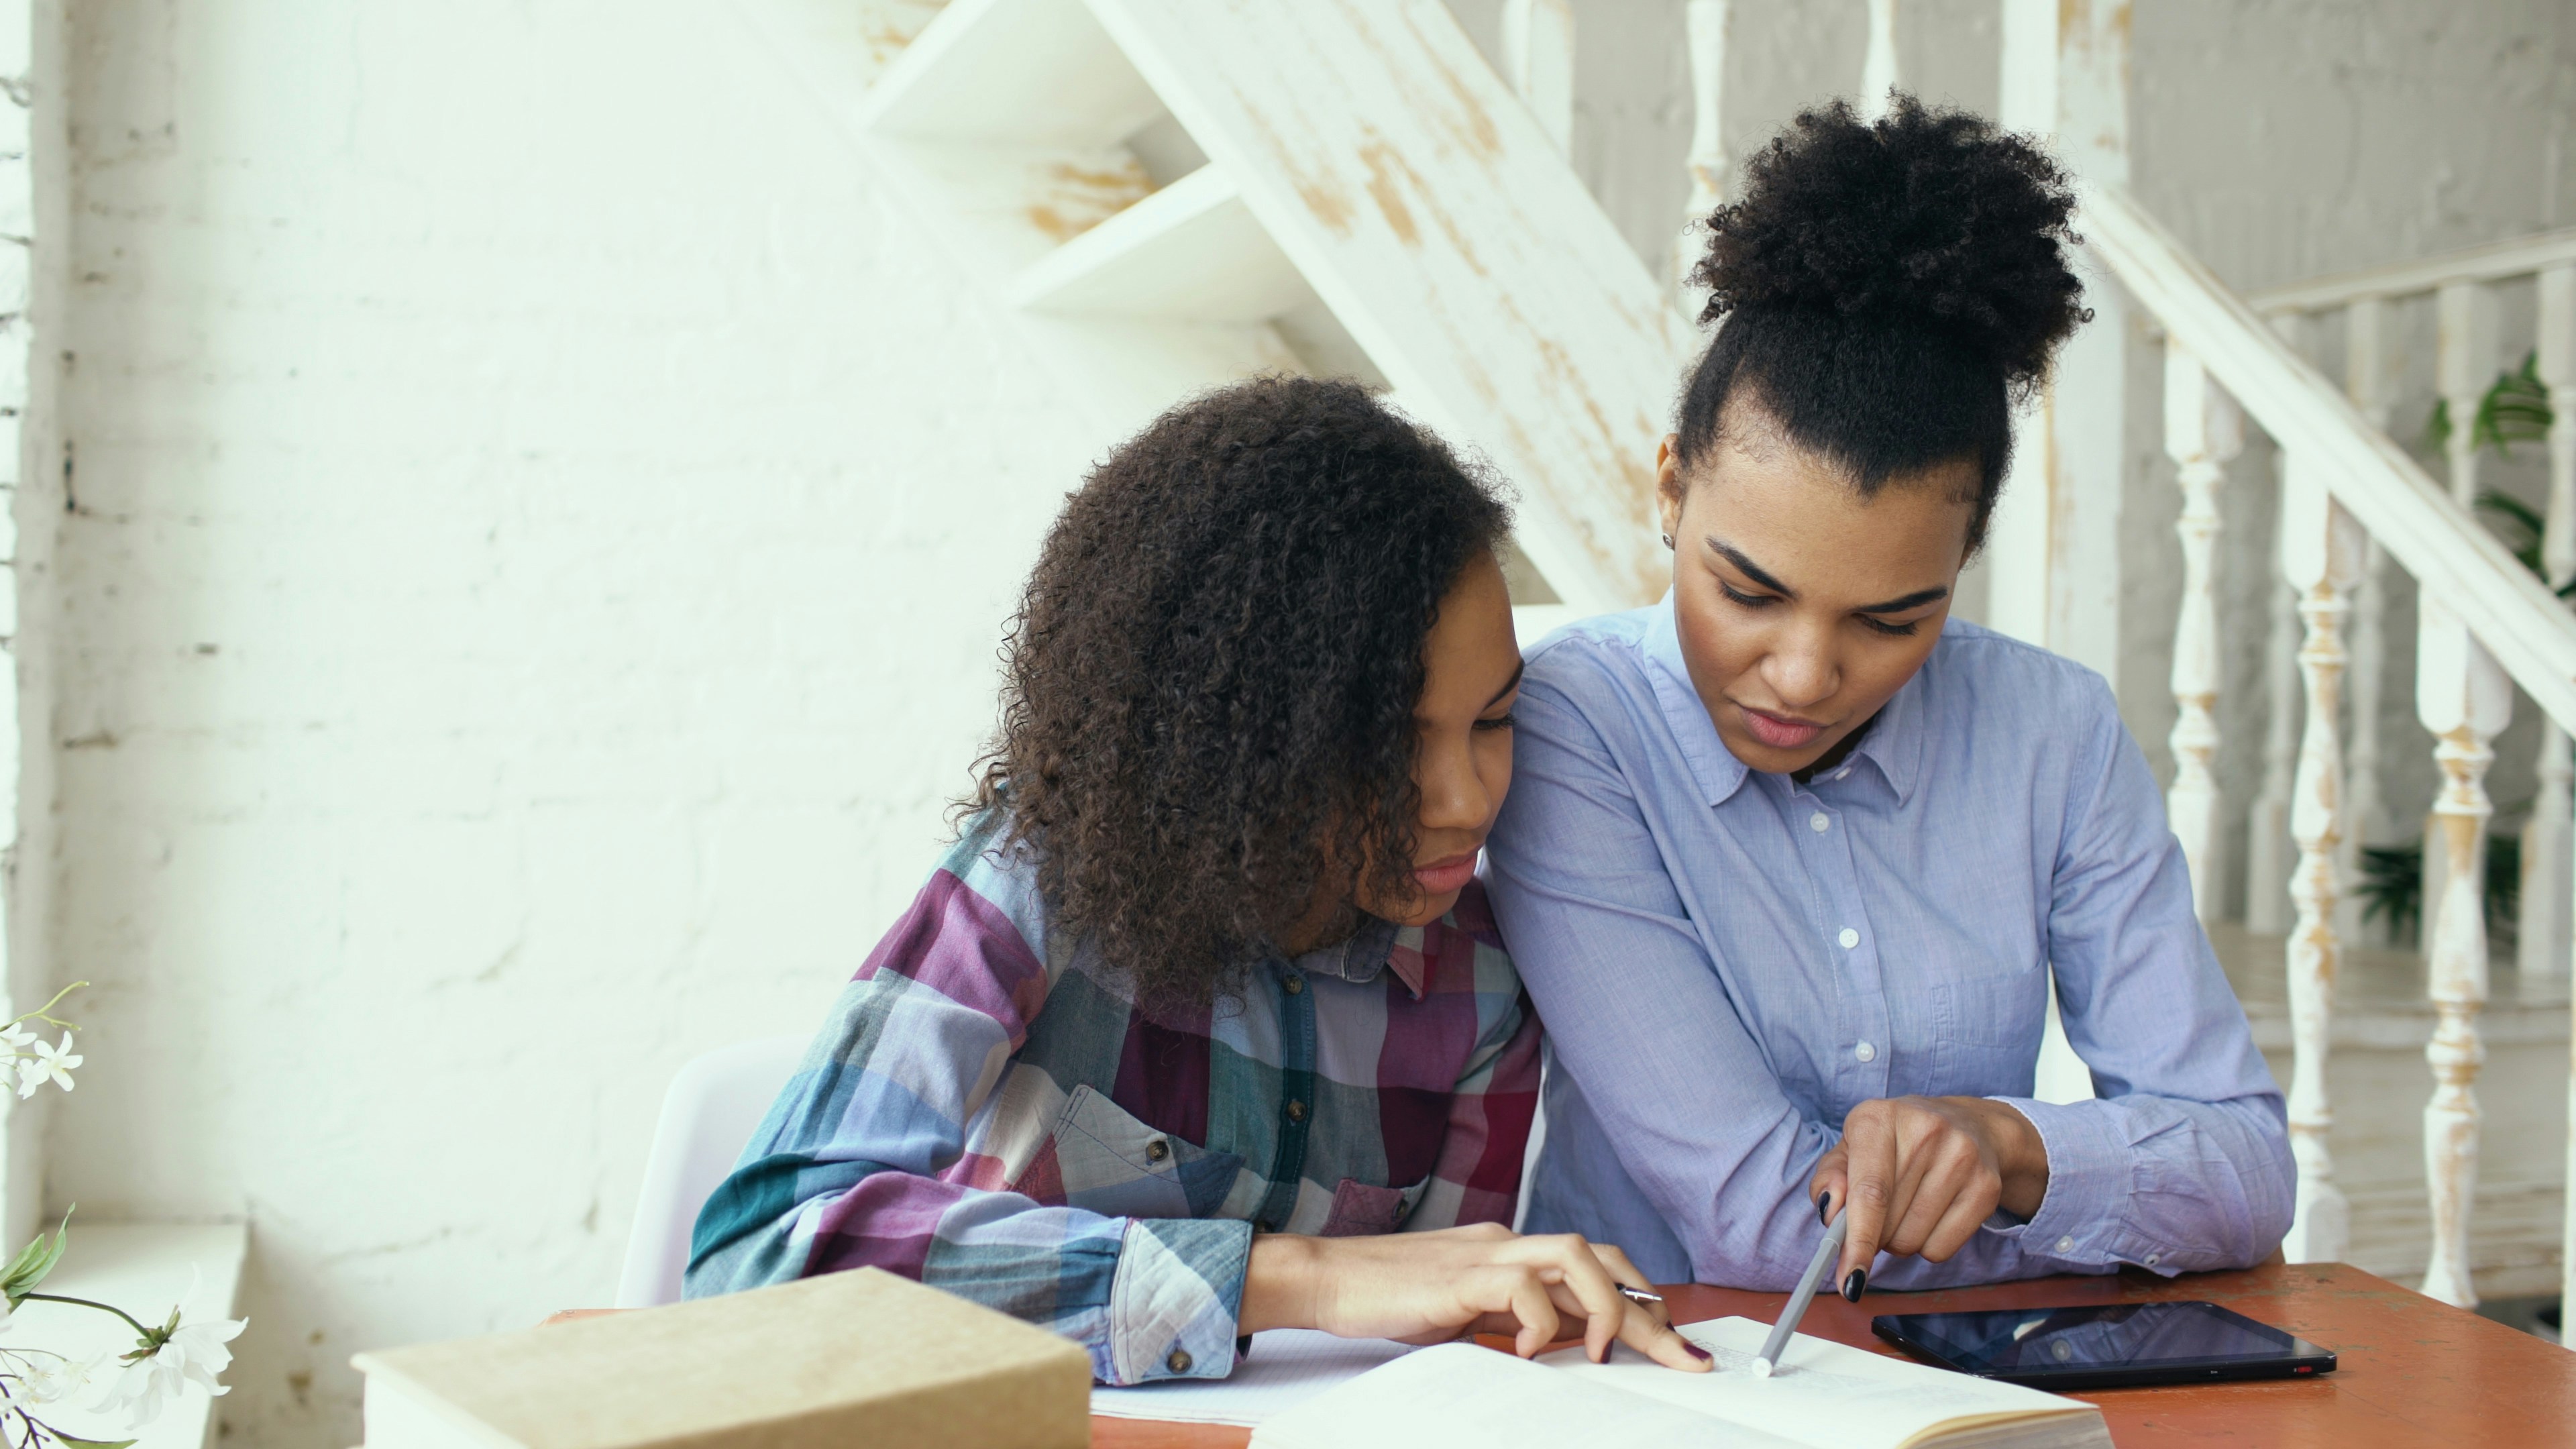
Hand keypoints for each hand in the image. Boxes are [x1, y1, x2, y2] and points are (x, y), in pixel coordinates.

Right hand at [1238, 1222, 1710, 1371]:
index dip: (1641, 1302)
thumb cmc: (1387, 1299)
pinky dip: (1539, 1323)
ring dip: (1604, 1307)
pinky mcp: (1459, 1274)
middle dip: (1649, 1311)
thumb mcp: (1465, 1314)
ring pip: (1575, 1256)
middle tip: (1681, 1358)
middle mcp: (1506, 1241)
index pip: (1595, 1265)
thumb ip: (1510, 1319)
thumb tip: (1561, 1347)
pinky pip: (1521, 1287)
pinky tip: (1526, 1354)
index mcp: (1510, 1250)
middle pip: (1602, 1258)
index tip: (1675, 1346)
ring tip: (1604, 1354)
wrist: (1327, 1279)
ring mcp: (1485, 1253)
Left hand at [1809, 1096, 2047, 1296]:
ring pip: (1913, 1242)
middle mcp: (1924, 1131)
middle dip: (1873, 1238)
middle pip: (1889, 1224)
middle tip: (1879, 1217)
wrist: (1968, 1126)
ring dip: (1899, 1242)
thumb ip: (1830, 1180)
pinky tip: (1932, 1215)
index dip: (1857, 1240)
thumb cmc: (1895, 1144)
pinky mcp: (1987, 1186)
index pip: (1869, 1193)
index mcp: (1878, 1118)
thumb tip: (1830, 1214)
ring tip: (1907, 1209)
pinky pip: (1942, 1250)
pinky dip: (1928, 1247)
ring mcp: (1961, 1157)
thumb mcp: (1852, 1149)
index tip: (1850, 1278)